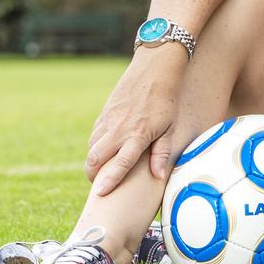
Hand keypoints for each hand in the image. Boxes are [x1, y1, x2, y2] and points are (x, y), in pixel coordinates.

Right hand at [85, 47, 186, 194]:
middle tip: (99, 184)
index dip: (110, 179)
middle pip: (96, 158)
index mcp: (138, 134)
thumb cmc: (167, 100)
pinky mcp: (105, 112)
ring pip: (92, 147)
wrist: (155, 69)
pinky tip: (105, 149)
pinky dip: (96, 145)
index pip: (121, 162)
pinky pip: (94, 134)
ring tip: (102, 169)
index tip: (100, 193)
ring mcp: (109, 119)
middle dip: (93, 174)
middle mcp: (120, 128)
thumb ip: (162, 152)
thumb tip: (158, 176)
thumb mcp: (170, 127)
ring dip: (94, 160)